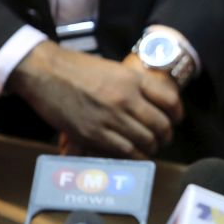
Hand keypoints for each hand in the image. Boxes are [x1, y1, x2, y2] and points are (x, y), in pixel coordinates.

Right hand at [8, 42, 182, 158]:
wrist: (45, 72)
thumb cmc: (78, 68)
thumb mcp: (115, 69)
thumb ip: (135, 85)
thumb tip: (152, 101)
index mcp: (133, 80)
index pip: (170, 101)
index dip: (178, 114)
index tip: (176, 119)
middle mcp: (126, 99)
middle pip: (161, 125)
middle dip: (166, 135)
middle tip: (164, 139)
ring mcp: (110, 118)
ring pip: (145, 141)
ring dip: (151, 147)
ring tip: (150, 148)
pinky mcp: (93, 134)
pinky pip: (124, 151)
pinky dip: (134, 156)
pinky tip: (135, 154)